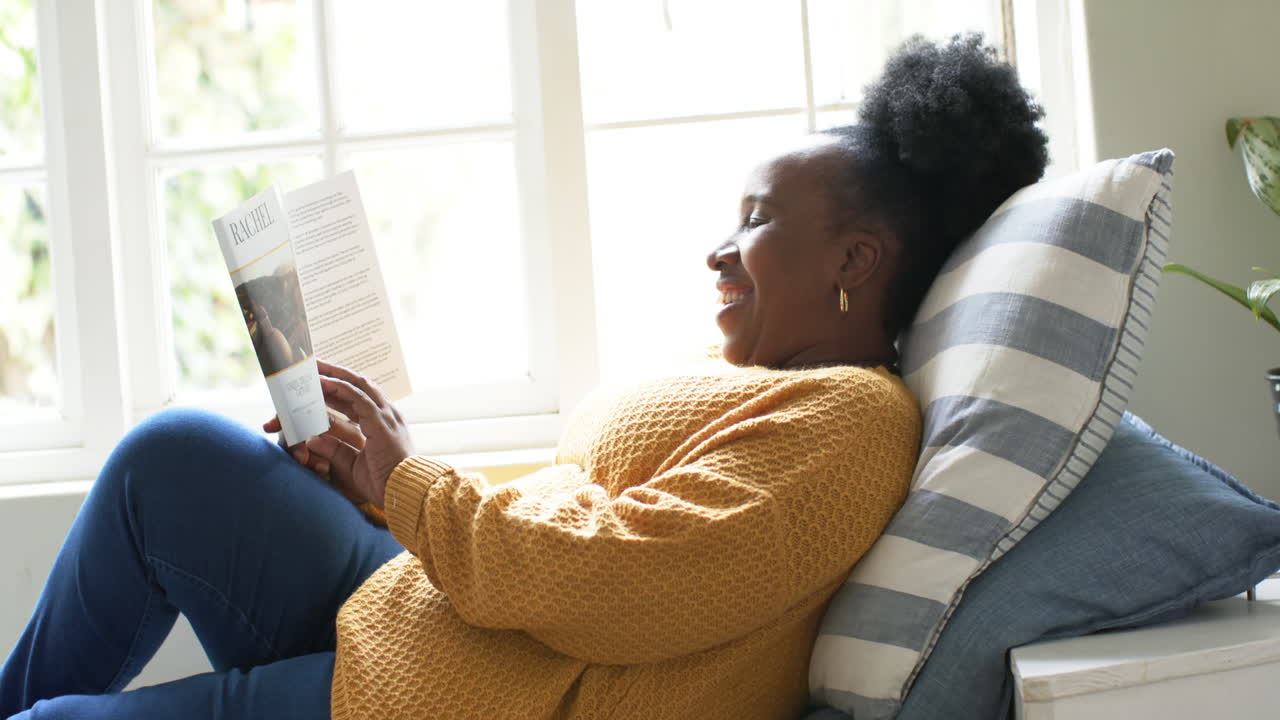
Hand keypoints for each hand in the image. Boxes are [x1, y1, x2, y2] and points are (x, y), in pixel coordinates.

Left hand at [264, 360, 413, 507]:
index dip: (338, 388)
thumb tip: (312, 440)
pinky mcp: (381, 422)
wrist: (406, 494)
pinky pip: (358, 398)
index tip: (319, 381)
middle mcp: (386, 414)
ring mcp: (386, 416)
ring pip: (357, 386)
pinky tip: (323, 383)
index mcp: (383, 423)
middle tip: (313, 365)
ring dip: (334, 375)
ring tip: (313, 367)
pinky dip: (339, 388)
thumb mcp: (352, 464)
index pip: (359, 397)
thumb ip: (335, 450)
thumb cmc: (385, 483)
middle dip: (334, 373)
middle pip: (358, 385)